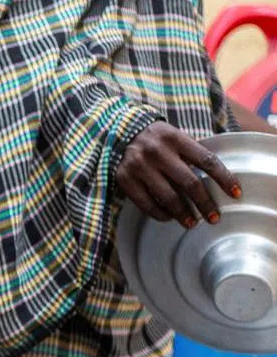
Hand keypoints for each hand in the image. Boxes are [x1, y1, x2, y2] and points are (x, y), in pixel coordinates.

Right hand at [115, 121, 240, 227]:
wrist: (121, 133)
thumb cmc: (158, 140)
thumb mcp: (176, 138)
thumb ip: (192, 153)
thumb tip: (218, 179)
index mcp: (175, 138)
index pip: (206, 160)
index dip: (224, 178)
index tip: (236, 194)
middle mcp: (156, 151)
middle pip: (189, 182)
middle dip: (204, 203)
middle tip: (214, 218)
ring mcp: (139, 166)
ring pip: (168, 197)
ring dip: (183, 213)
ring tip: (191, 223)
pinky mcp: (124, 179)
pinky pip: (146, 203)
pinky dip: (160, 214)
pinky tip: (169, 218)